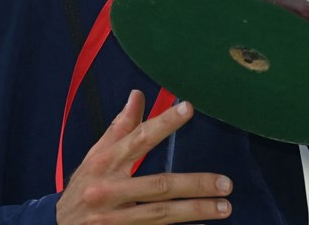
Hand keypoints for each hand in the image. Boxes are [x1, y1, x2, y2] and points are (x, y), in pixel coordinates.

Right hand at [57, 90, 231, 223]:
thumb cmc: (82, 186)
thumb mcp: (95, 155)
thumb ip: (119, 128)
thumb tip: (138, 95)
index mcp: (103, 163)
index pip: (138, 139)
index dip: (164, 123)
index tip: (189, 109)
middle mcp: (108, 190)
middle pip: (158, 185)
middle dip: (195, 184)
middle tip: (226, 183)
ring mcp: (114, 219)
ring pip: (161, 214)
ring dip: (196, 211)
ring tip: (224, 206)